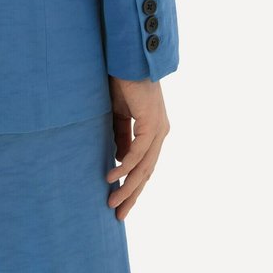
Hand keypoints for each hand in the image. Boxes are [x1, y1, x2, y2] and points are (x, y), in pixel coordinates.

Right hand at [105, 75, 170, 219]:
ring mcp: (158, 129)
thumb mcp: (119, 114)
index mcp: (154, 131)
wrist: (128, 58)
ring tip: (112, 202)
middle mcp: (160, 133)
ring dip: (128, 187)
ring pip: (144, 167)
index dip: (132, 185)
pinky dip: (125, 167)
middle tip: (118, 214)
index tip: (119, 202)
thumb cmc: (123, 81)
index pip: (144, 166)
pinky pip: (138, 152)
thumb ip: (122, 136)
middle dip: (132, 195)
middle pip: (147, 173)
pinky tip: (112, 176)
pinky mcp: (151, 123)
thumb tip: (119, 161)